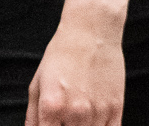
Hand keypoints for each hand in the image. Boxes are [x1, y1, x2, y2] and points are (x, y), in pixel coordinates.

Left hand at [27, 11, 122, 125]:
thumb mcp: (37, 83)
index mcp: (51, 107)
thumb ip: (32, 117)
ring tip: (77, 120)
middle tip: (63, 121)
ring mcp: (98, 113)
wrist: (91, 31)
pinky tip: (93, 123)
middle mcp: (75, 113)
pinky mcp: (116, 110)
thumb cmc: (61, 54)